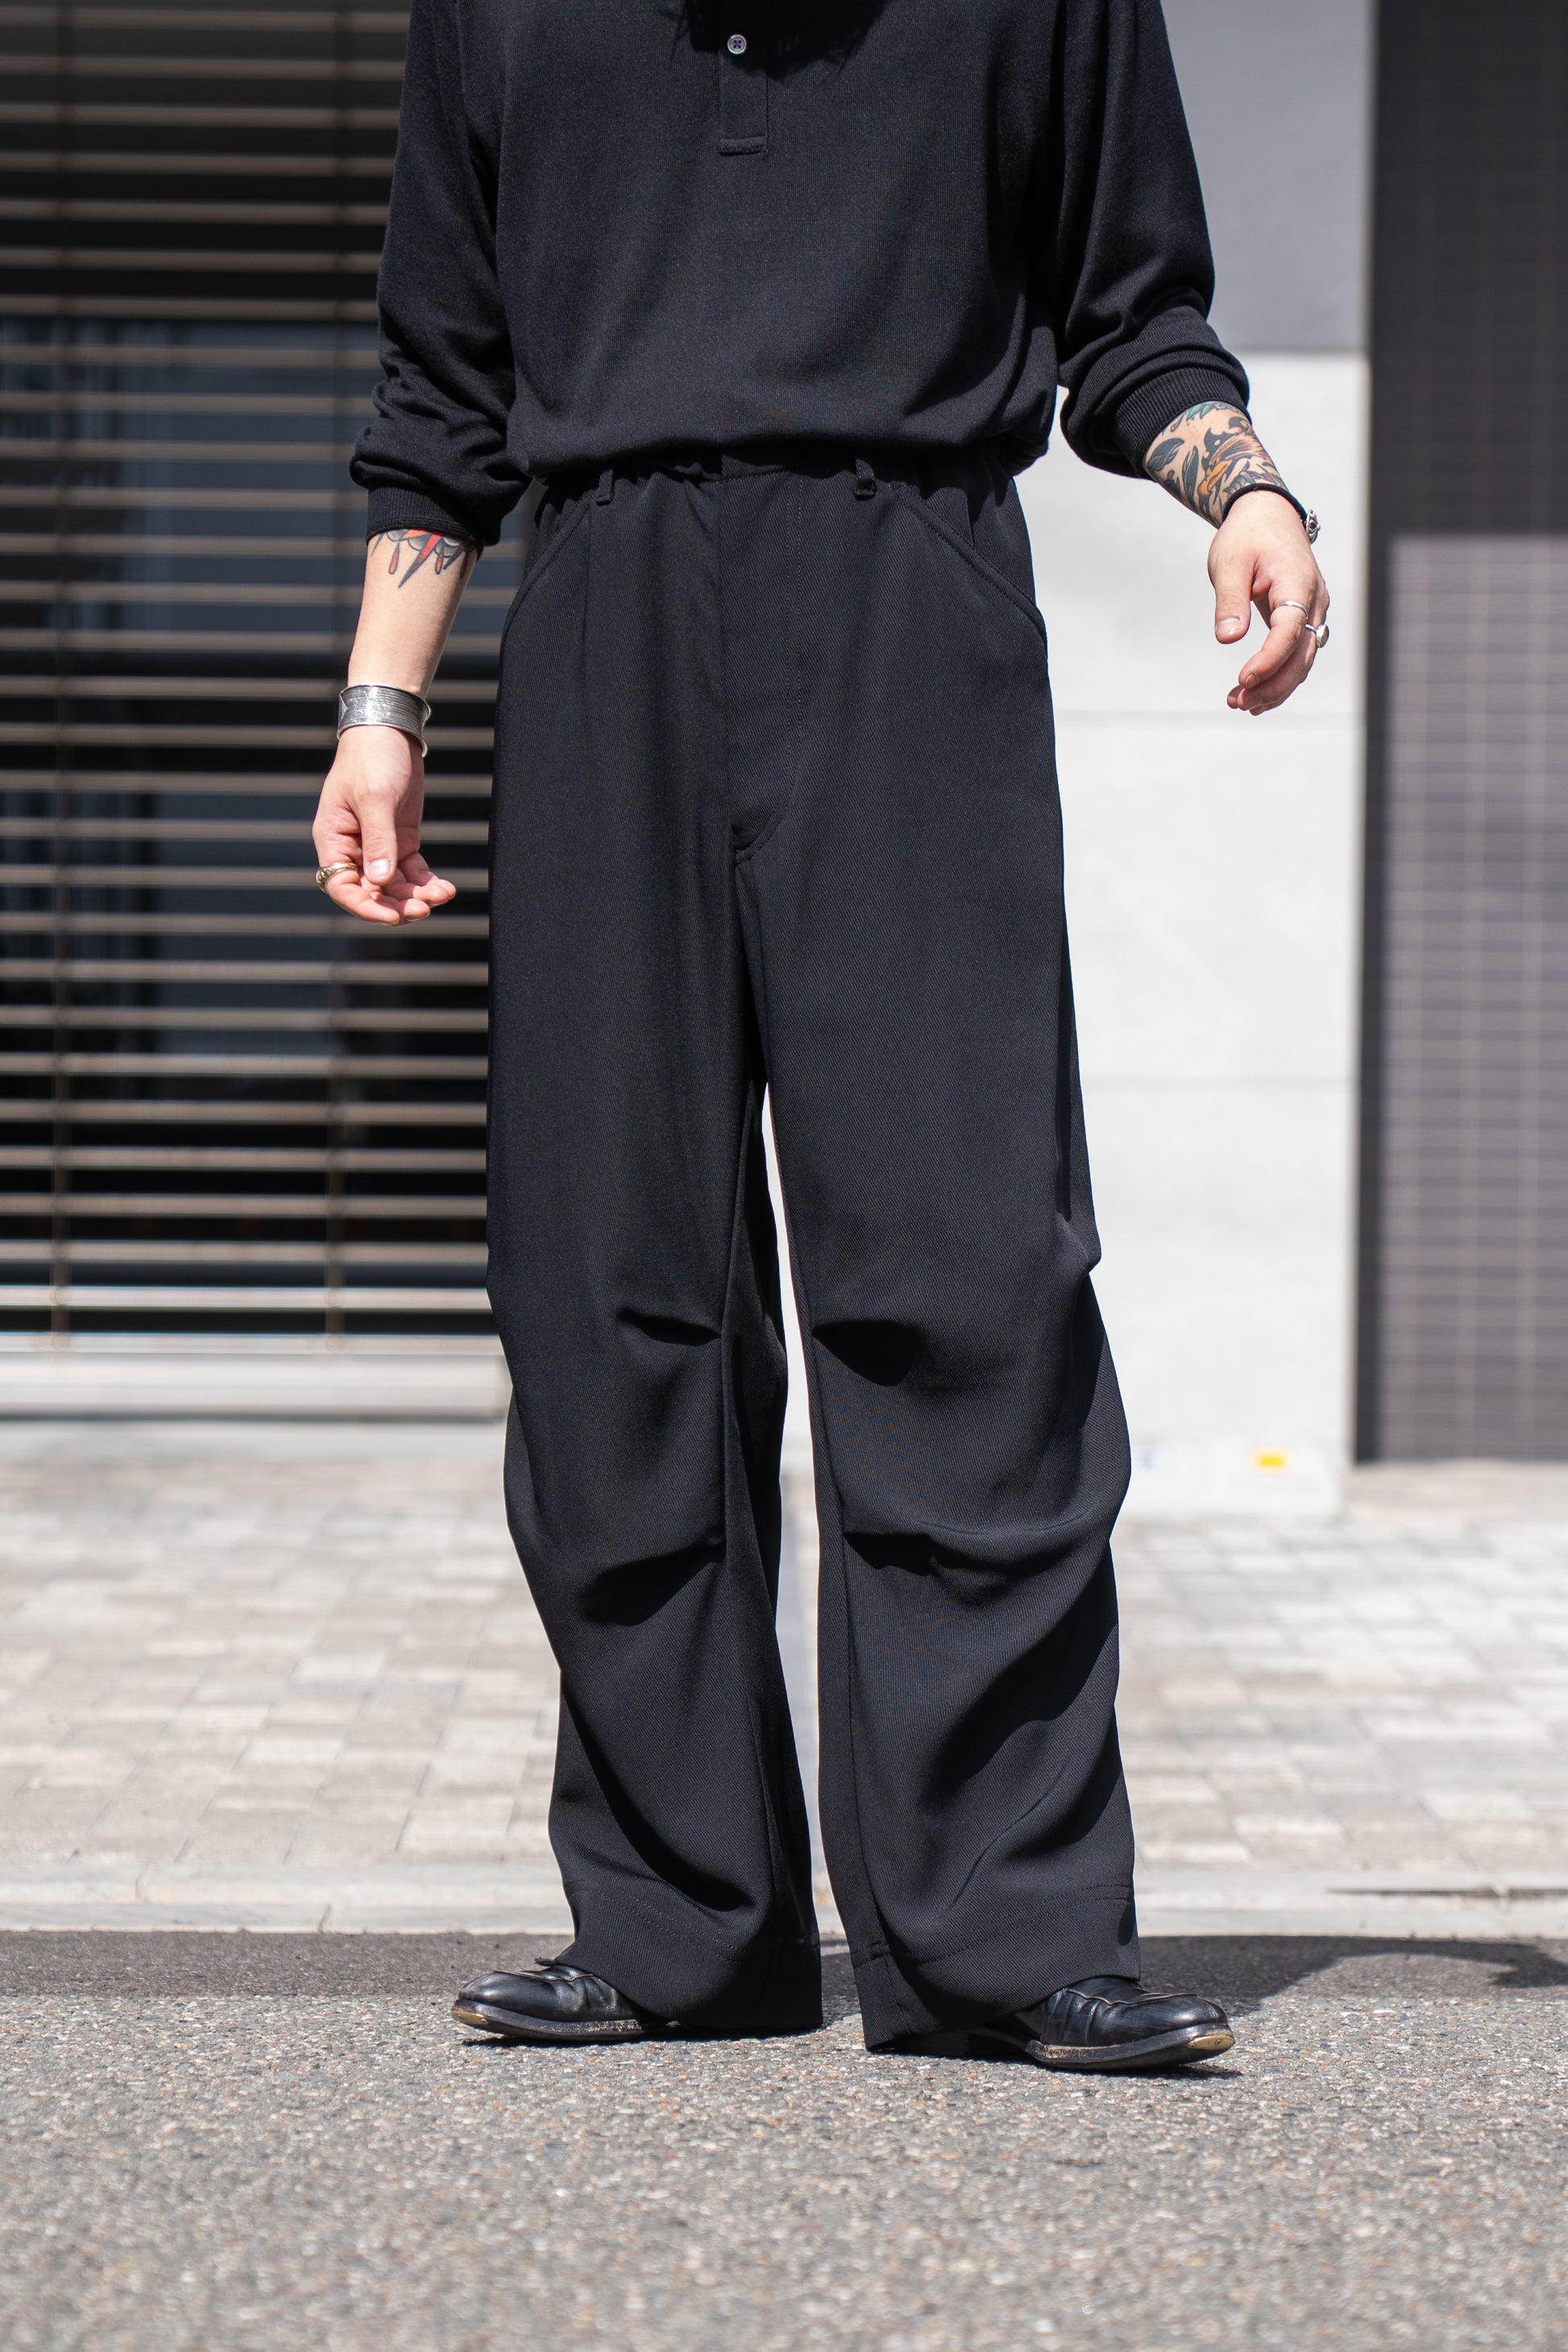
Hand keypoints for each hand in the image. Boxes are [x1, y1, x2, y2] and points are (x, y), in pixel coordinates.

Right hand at [311, 725, 456, 925]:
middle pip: (371, 892)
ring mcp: (378, 847)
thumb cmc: (372, 758)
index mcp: (332, 840)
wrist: (390, 731)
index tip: (391, 916)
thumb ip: (379, 841)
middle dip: (396, 905)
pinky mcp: (401, 841)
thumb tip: (381, 882)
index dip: (364, 907)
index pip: (341, 886)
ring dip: (416, 896)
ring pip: (394, 886)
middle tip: (424, 910)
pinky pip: (412, 872)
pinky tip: (445, 888)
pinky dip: (427, 883)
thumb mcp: (375, 798)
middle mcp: (353, 849)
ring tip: (441, 896)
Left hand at [1210, 491, 1329, 715]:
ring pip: (1302, 660)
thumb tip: (1227, 639)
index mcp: (1297, 583)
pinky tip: (1254, 694)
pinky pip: (1297, 654)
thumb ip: (1229, 601)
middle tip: (1237, 703)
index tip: (1243, 679)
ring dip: (1275, 687)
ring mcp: (1313, 611)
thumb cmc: (1246, 537)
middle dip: (1272, 684)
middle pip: (1302, 655)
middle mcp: (1314, 601)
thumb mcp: (1229, 563)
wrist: (1267, 516)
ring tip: (1240, 704)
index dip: (1269, 660)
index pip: (1290, 630)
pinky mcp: (1304, 619)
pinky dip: (1279, 676)